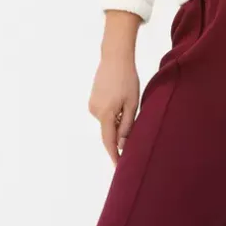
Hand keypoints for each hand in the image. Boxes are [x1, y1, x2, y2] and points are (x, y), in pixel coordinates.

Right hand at [89, 50, 139, 165]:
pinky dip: (113, 113)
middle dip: (119, 135)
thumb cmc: (127, 80)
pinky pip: (104, 113)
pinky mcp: (92, 99)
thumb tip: (121, 144)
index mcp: (105, 114)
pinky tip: (120, 100)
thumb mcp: (132, 104)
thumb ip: (127, 125)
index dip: (114, 155)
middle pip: (109, 131)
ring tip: (128, 105)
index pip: (109, 141)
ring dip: (118, 120)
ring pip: (107, 121)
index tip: (118, 167)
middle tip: (133, 132)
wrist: (115, 58)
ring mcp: (92, 105)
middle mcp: (95, 111)